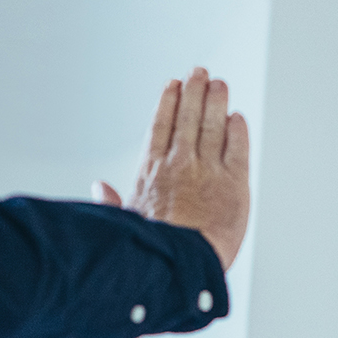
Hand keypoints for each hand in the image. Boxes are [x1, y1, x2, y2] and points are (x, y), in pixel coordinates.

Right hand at [96, 67, 249, 269]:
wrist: (180, 264)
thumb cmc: (151, 249)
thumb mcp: (126, 221)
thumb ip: (114, 201)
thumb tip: (99, 187)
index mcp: (150, 170)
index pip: (160, 126)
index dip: (168, 102)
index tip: (172, 85)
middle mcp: (179, 163)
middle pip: (187, 117)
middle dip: (194, 91)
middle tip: (199, 72)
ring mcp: (208, 171)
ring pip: (212, 125)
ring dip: (215, 101)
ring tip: (219, 84)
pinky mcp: (234, 183)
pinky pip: (238, 148)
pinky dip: (237, 130)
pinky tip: (237, 118)